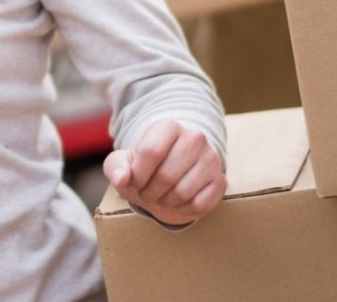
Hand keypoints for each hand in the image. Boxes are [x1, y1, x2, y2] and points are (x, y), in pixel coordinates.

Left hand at [104, 120, 224, 226]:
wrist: (171, 172)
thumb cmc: (144, 166)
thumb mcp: (122, 163)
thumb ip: (116, 168)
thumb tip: (122, 178)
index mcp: (168, 127)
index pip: (150, 151)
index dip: (137, 175)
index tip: (133, 181)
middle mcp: (194, 138)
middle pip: (166, 175)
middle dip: (149, 192)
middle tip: (146, 193)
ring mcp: (211, 159)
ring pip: (183, 192)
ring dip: (165, 202)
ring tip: (161, 196)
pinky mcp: (220, 181)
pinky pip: (200, 204)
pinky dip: (184, 210)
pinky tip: (179, 201)